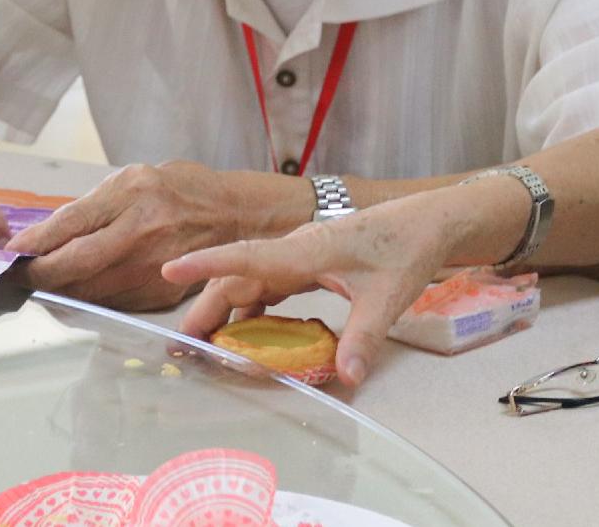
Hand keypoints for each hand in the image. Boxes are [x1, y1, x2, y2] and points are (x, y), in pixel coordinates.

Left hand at [7, 161, 249, 310]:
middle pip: (78, 261)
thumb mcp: (131, 178)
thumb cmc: (177, 191)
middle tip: (17, 276)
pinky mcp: (163, 294)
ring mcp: (155, 266)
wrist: (234, 215)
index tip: (11, 251)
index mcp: (133, 194)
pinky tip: (71, 295)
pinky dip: (86, 301)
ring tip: (36, 286)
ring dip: (58, 290)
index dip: (37, 240)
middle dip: (39, 273)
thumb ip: (92, 206)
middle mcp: (144, 231)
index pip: (72, 222)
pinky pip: (113, 303)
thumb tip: (47, 234)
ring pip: (92, 289)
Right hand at [160, 190, 468, 385]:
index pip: (244, 256)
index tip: (169, 270)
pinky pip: (269, 285)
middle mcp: (293, 250)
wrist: (428, 221)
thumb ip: (364, 337)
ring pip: (250, 281)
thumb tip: (346, 378)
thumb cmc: (406, 248)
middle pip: (238, 276)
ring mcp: (299, 256)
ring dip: (226, 308)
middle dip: (206, 305)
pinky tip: (247, 329)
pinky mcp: (309, 263)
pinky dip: (252, 307)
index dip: (206, 264)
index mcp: (304, 250)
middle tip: (183, 341)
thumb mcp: (388, 296)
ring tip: (205, 340)